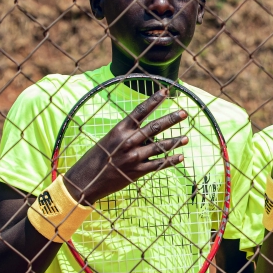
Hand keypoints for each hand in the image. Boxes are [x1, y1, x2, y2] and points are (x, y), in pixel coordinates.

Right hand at [64, 89, 187, 204]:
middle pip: (154, 127)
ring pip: (159, 147)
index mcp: (120, 130)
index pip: (140, 111)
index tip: (166, 91)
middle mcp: (128, 141)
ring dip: (175, 141)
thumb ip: (129, 135)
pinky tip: (180, 157)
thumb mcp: (110, 140)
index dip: (154, 100)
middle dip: (171, 119)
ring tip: (186, 138)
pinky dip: (170, 161)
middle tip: (184, 113)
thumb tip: (149, 133)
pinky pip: (158, 165)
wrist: (86, 180)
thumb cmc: (97, 158)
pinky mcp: (137, 172)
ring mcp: (133, 157)